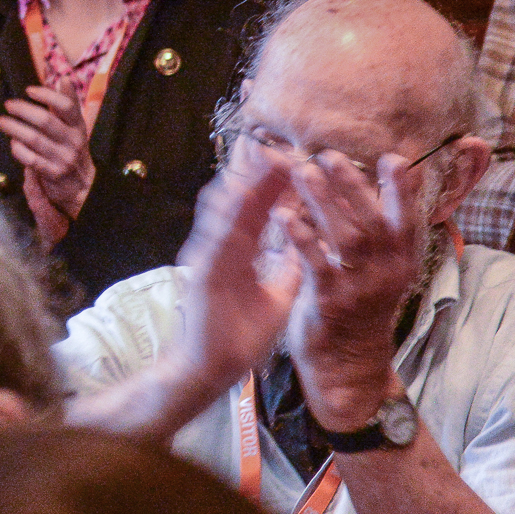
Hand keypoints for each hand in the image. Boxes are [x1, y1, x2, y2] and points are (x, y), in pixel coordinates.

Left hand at [0, 84, 94, 222]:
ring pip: (34, 139)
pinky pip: (30, 159)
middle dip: (23, 110)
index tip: (29, 90)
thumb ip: (69, 104)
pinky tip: (12, 142)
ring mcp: (63, 158)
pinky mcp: (52, 173)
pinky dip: (18, 149)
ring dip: (14, 128)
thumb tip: (64, 78)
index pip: (66, 106)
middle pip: (46, 121)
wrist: (83, 186)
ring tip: (2, 121)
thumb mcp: (76, 126)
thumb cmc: (72, 149)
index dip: (46, 95)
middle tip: (8, 105)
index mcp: (79, 126)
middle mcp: (73, 141)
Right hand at [174, 153, 301, 389]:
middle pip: (241, 198)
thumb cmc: (241, 335)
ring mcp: (209, 256)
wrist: (214, 369)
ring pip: (223, 208)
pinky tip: (240, 195)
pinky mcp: (201, 272)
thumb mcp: (279, 294)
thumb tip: (313, 241)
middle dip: (259, 170)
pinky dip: (227, 214)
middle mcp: (223, 247)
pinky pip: (215, 236)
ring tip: (263, 157)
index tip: (299, 157)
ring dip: (242, 181)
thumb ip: (291, 266)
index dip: (278, 181)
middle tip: (280, 144)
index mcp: (242, 250)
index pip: (262, 207)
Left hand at [280, 151, 426, 430]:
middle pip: (374, 221)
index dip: (403, 189)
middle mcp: (387, 272)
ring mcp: (359, 288)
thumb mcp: (380, 271)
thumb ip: (377, 235)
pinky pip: (315, 264)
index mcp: (401, 261)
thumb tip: (370, 189)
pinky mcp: (329, 302)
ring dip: (323, 202)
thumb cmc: (360, 307)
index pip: (408, 219)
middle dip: (352, 185)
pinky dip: (301, 237)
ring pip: (346, 237)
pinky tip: (283, 216)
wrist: (348, 363)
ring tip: (302, 173)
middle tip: (328, 155)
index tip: (391, 158)